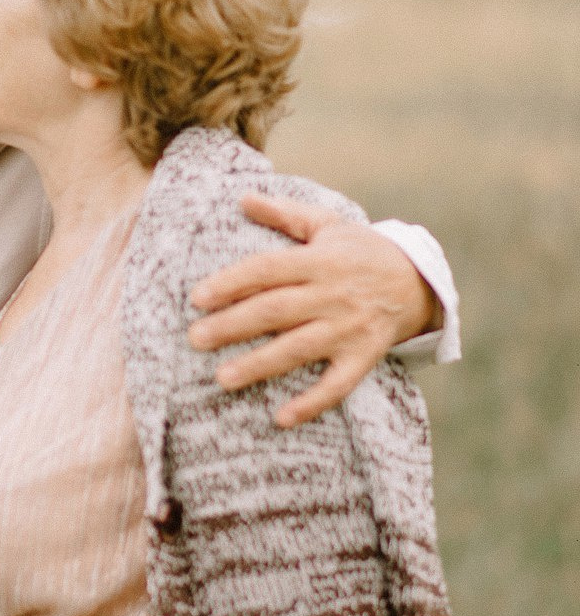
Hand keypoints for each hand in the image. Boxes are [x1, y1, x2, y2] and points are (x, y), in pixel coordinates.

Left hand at [188, 195, 439, 427]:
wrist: (419, 281)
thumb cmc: (362, 251)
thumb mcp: (328, 225)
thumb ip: (285, 213)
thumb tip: (243, 197)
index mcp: (318, 261)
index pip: (268, 270)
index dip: (232, 282)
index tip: (197, 297)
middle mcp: (332, 294)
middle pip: (276, 310)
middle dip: (234, 325)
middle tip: (195, 338)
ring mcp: (349, 328)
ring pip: (299, 348)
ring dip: (261, 364)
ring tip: (223, 378)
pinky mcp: (364, 356)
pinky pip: (337, 384)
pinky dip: (311, 402)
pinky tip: (281, 418)